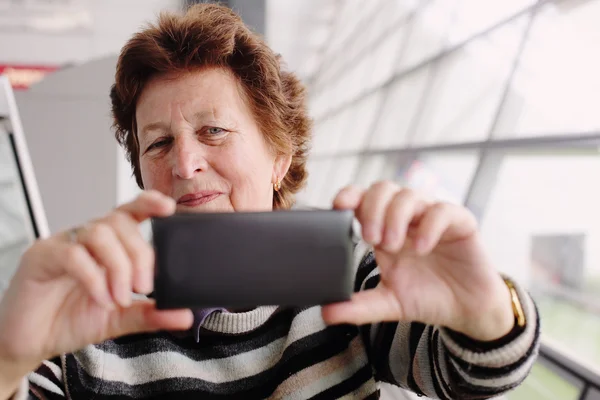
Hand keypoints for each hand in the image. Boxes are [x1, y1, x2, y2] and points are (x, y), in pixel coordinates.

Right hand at [0, 191, 192, 378]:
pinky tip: (101, 298)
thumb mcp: (119, 318)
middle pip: (119, 223)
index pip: (130, 212)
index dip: (149, 203)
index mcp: (107, 244)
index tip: (169, 208)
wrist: (31, 343)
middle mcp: (85, 237)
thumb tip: (184, 315)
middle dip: (139, 254)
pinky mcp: (40, 256)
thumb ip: (150, 314)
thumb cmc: (69, 321)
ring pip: (99, 233)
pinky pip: (73, 254)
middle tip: (143, 287)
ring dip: (118, 266)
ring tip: (119, 296)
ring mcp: (62, 243)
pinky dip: (94, 277)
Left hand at [321, 182, 514, 340]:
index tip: (338, 207)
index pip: (362, 199)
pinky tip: (421, 247)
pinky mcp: (459, 222)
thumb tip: (326, 312)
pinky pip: (443, 210)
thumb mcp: (388, 303)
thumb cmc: (426, 296)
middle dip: (372, 209)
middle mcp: (406, 218)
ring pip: (409, 195)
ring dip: (396, 216)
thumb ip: (358, 306)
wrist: (466, 310)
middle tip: (371, 239)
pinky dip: (429, 225)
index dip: (349, 196)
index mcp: (383, 229)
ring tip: (393, 245)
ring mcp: (431, 217)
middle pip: (382, 189)